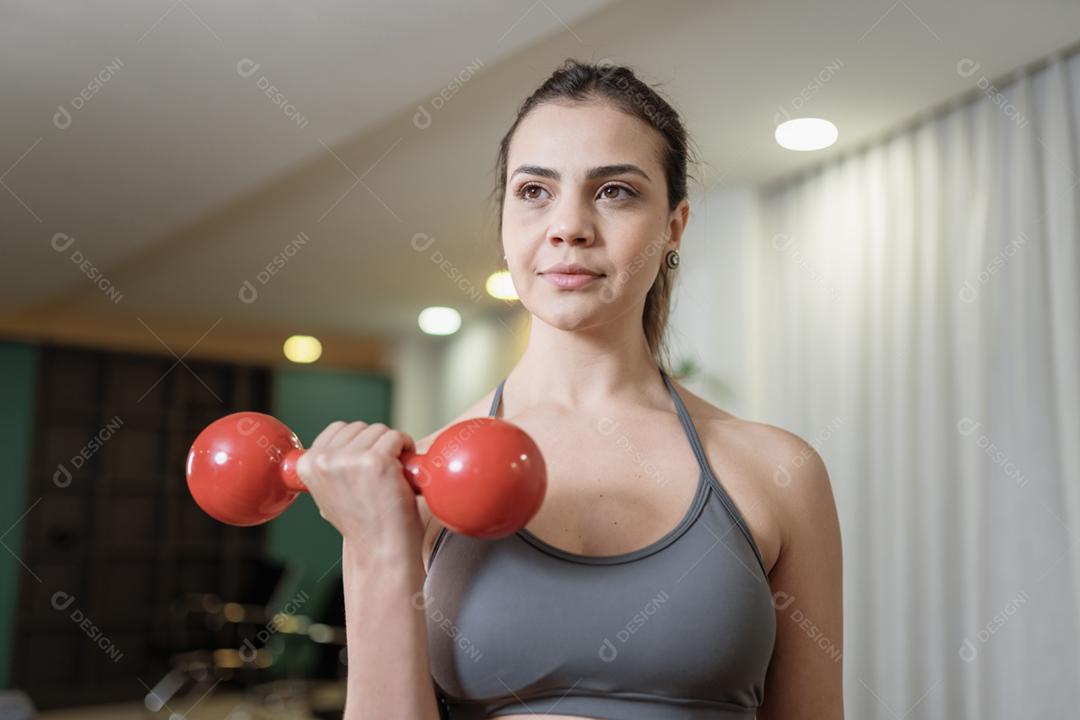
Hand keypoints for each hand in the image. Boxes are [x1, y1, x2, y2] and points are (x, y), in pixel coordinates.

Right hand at [295, 421, 421, 550]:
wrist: (380, 550)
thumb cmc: (362, 524)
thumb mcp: (329, 492)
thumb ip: (329, 467)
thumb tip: (338, 446)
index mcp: (307, 464)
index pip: (337, 429)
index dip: (359, 443)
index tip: (366, 464)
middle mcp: (324, 460)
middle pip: (360, 427)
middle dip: (376, 445)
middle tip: (383, 472)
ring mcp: (350, 459)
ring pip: (380, 430)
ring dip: (393, 446)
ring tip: (393, 474)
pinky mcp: (377, 461)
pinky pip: (397, 436)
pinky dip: (406, 448)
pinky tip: (404, 471)